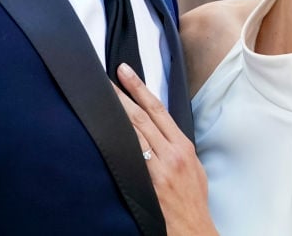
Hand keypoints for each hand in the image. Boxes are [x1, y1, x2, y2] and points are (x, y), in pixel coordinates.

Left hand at [114, 64, 218, 235]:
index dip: (139, 88)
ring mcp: (156, 169)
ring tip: (98, 98)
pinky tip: (101, 132)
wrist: (192, 229)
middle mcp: (170, 154)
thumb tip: (158, 129)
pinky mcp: (144, 184)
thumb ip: (176, 146)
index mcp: (182, 146)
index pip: (158, 109)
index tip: (125, 72)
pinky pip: (127, 157)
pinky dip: (115, 142)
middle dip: (121, 94)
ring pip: (131, 133)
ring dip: (113, 114)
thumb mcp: (194, 166)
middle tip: (104, 78)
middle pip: (140, 117)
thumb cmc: (193, 200)